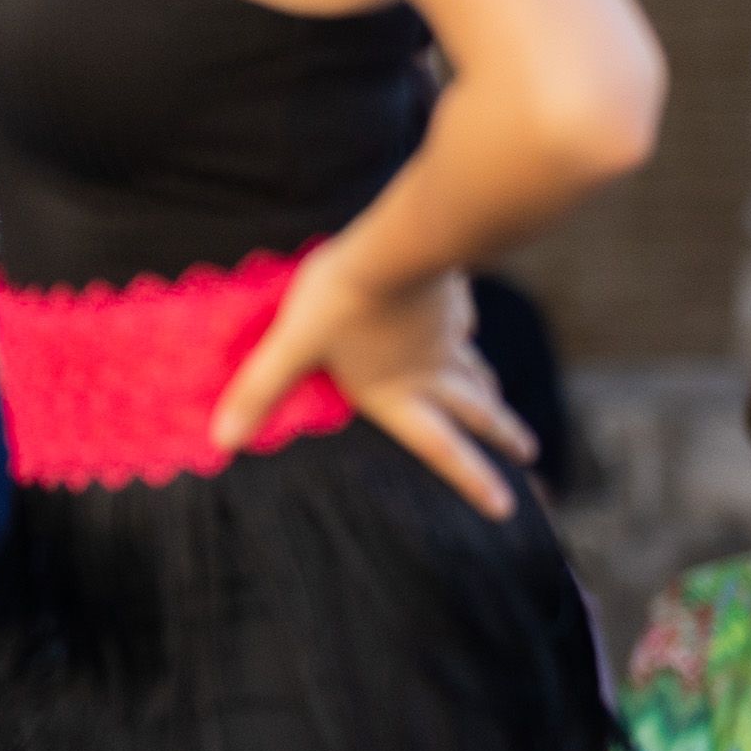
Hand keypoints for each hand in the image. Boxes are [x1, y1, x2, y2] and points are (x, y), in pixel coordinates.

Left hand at [206, 254, 534, 519]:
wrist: (398, 243)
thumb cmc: (343, 300)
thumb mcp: (292, 345)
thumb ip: (260, 390)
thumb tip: (223, 440)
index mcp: (397, 393)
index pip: (440, 448)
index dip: (473, 480)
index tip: (506, 507)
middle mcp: (432, 372)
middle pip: (476, 412)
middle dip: (501, 437)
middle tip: (527, 455)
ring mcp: (448, 335)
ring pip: (476, 370)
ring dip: (491, 393)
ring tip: (501, 402)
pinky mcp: (451, 299)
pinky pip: (464, 326)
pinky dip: (468, 337)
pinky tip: (467, 329)